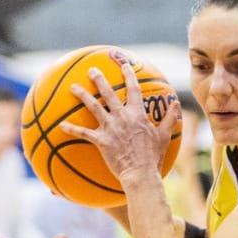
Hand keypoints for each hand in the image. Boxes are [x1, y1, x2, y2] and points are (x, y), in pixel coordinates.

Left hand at [59, 62, 181, 185]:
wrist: (141, 173)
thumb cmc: (153, 156)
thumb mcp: (164, 136)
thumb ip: (170, 118)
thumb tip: (176, 104)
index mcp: (137, 114)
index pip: (133, 89)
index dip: (128, 75)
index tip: (124, 65)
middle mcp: (122, 116)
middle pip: (108, 93)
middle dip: (99, 79)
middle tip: (92, 71)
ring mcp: (110, 128)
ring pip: (93, 107)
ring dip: (82, 96)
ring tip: (73, 87)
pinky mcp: (101, 140)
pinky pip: (83, 133)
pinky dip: (72, 128)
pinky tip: (61, 124)